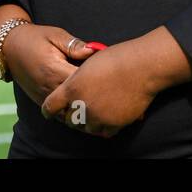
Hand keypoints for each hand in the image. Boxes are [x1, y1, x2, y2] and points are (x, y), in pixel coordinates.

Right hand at [0, 24, 98, 106]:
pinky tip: (81, 102)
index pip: (81, 81)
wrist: (10, 47)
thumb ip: (74, 45)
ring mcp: (43, 96)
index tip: (106, 72)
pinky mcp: (40, 101)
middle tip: (105, 85)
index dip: (97, 78)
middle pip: (77, 98)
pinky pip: (59, 113)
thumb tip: (93, 51)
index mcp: (54, 69)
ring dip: (82, 105)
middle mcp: (48, 86)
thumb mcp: (56, 35)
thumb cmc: (36, 38)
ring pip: (68, 110)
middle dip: (92, 93)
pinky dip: (71, 111)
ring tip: (94, 95)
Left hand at [39, 39, 157, 137]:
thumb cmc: (118, 58)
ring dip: (89, 122)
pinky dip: (105, 126)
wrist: (143, 67)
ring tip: (96, 111)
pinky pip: (104, 132)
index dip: (48, 110)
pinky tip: (109, 116)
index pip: (50, 107)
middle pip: (69, 120)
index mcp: (72, 88)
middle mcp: (82, 106)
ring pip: (86, 128)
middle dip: (72, 115)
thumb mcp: (89, 62)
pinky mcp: (114, 124)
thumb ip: (76, 78)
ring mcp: (98, 117)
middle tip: (79, 108)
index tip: (50, 111)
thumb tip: (71, 84)